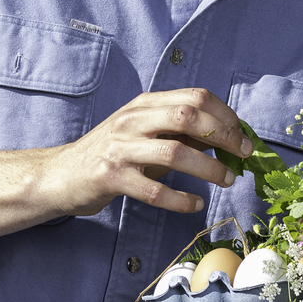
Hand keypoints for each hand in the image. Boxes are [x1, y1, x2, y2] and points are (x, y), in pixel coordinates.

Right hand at [34, 87, 253, 217]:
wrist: (60, 175)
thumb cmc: (110, 154)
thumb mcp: (144, 134)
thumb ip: (180, 132)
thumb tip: (225, 135)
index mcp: (144, 104)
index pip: (195, 97)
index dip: (225, 115)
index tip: (243, 136)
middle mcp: (132, 120)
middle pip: (188, 117)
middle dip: (224, 136)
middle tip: (243, 156)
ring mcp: (120, 148)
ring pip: (175, 153)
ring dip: (209, 169)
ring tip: (226, 181)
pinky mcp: (110, 177)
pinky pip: (153, 190)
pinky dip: (181, 199)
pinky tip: (195, 204)